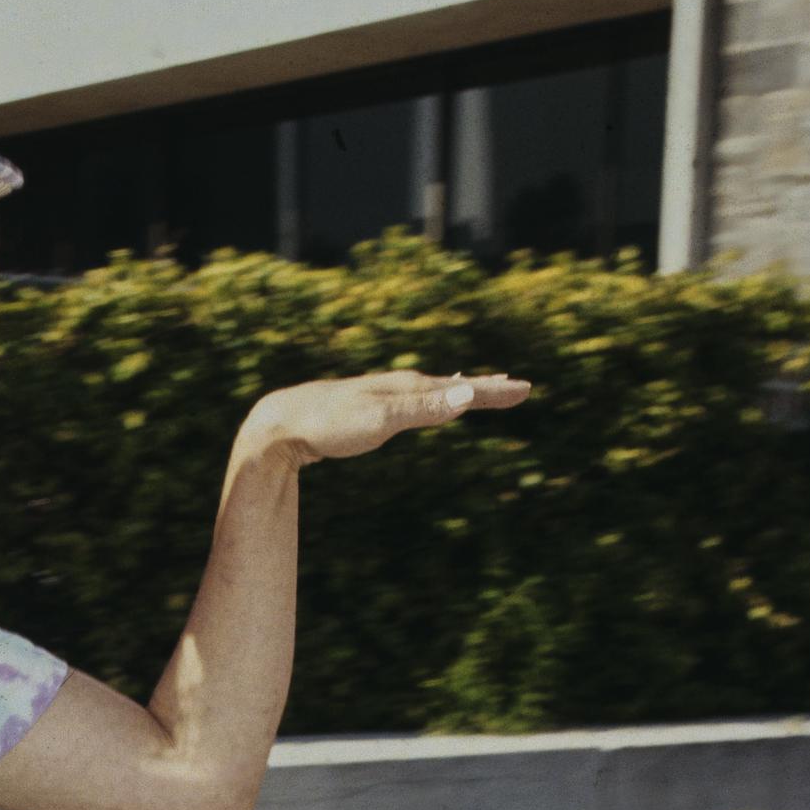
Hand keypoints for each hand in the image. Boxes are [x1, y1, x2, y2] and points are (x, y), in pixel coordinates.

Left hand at [242, 369, 532, 467]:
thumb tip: (467, 392)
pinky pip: (411, 400)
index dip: (494, 392)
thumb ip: (424, 409)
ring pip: (433, 390)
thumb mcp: (381, 420)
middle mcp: (399, 386)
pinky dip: (431, 398)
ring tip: (479, 386)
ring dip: (461, 389)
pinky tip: (425, 400)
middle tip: (517, 388)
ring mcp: (383, 396)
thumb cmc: (330, 424)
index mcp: (409, 387)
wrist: (283, 423)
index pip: (463, 389)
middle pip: (454, 385)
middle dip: (486, 388)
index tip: (526, 390)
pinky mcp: (367, 410)